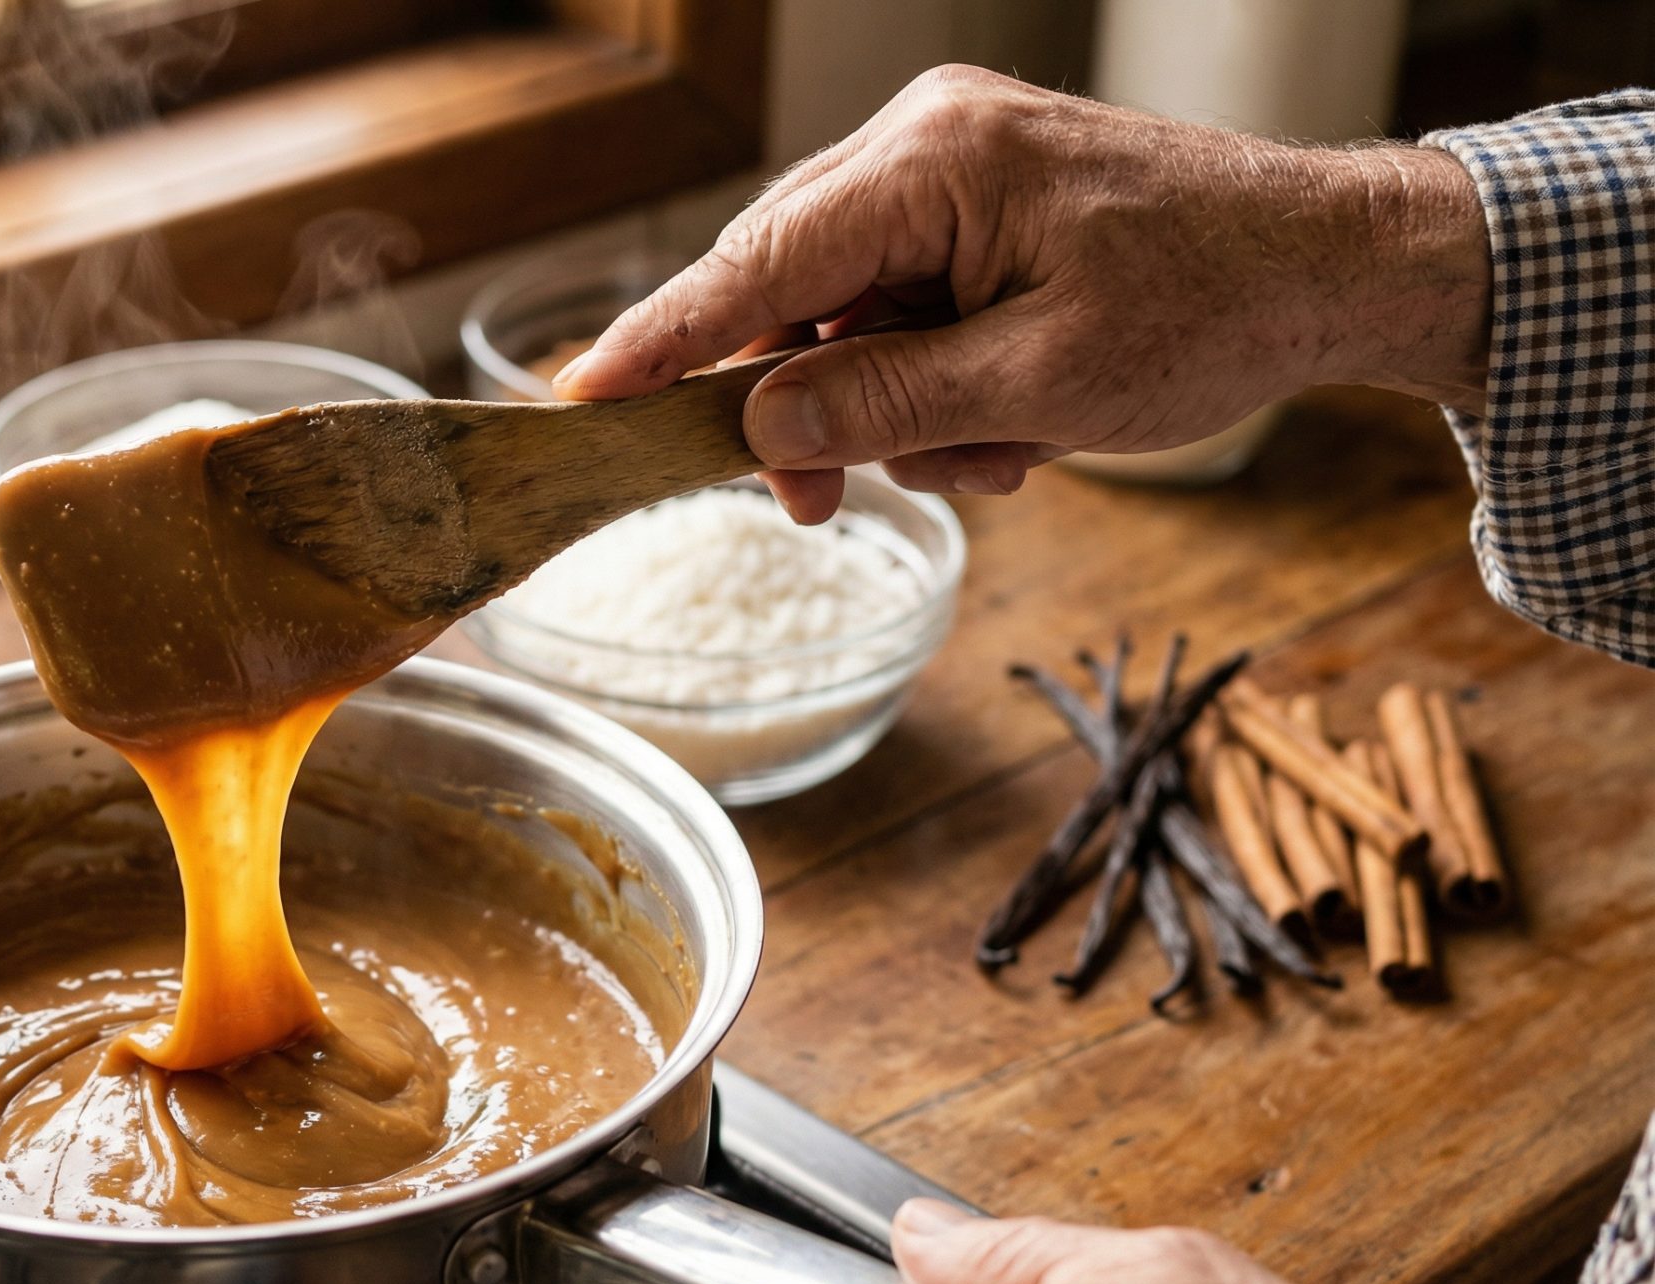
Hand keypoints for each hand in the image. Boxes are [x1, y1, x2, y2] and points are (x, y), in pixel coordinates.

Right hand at [556, 66, 1490, 522]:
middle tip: (819, 506)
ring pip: (844, 307)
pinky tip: (1010, 422)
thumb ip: (883, 404)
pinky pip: (903, 301)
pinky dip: (935, 379)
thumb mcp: (1038, 386)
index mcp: (937, 162)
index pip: (757, 260)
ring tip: (997, 454)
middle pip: (787, 284)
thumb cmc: (1214, 310)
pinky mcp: (982, 200)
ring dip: (895, 406)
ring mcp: (954, 164)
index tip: (581, 400)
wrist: (1338, 264)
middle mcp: (928, 140)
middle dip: (806, 404)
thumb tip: (758, 428)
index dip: (663, 341)